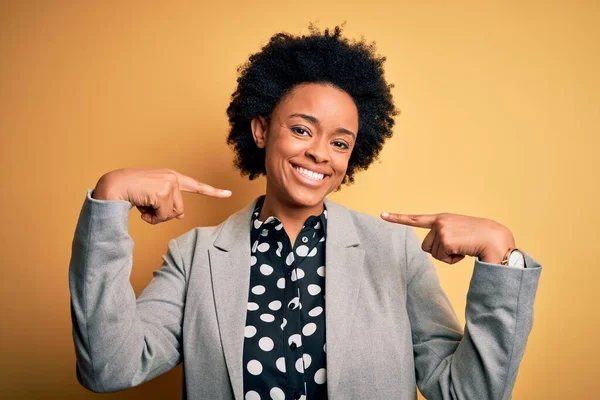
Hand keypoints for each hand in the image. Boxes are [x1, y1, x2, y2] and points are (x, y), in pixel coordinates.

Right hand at [92, 168, 231, 224]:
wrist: (114, 186)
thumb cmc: (132, 191)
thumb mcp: (154, 197)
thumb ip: (168, 203)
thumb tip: (180, 215)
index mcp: (172, 178)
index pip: (196, 185)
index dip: (213, 191)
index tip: (228, 193)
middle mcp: (173, 178)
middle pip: (180, 210)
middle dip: (163, 214)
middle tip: (148, 206)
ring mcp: (169, 184)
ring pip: (172, 214)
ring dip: (156, 216)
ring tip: (143, 205)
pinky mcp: (163, 191)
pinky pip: (163, 215)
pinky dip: (152, 217)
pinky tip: (142, 207)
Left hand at [380, 212, 514, 264]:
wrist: (496, 239)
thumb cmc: (480, 239)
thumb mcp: (459, 232)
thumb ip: (445, 236)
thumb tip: (436, 249)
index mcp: (442, 218)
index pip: (415, 219)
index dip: (397, 218)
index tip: (382, 215)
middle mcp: (439, 222)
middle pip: (426, 247)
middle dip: (440, 252)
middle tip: (458, 246)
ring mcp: (441, 230)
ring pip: (434, 254)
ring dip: (448, 256)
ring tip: (463, 247)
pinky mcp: (445, 239)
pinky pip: (442, 259)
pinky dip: (453, 260)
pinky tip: (465, 251)